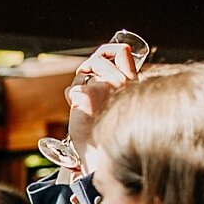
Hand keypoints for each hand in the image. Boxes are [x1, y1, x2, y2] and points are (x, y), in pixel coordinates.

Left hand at [63, 37, 141, 160]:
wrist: (101, 153)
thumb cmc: (108, 132)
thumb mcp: (117, 104)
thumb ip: (111, 87)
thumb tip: (92, 71)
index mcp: (132, 83)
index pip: (123, 52)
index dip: (109, 50)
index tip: (101, 58)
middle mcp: (121, 82)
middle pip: (96, 59)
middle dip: (85, 69)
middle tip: (83, 83)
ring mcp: (105, 86)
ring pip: (83, 72)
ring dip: (78, 85)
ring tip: (83, 102)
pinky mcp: (88, 95)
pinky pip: (73, 89)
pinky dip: (71, 100)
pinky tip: (79, 112)